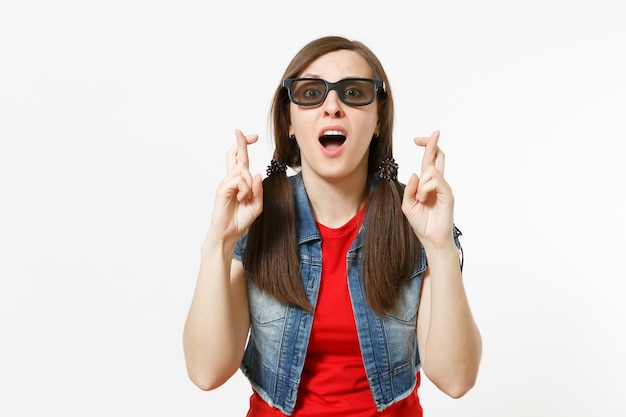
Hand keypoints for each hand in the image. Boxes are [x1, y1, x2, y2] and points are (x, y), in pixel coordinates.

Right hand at [208, 129, 262, 243]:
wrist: (228, 234)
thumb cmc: (239, 220)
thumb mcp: (256, 205)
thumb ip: (258, 190)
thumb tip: (257, 174)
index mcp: (238, 182)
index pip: (240, 159)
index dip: (244, 146)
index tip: (252, 136)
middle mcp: (230, 179)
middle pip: (235, 155)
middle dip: (241, 142)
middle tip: (244, 133)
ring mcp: (225, 183)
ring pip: (242, 170)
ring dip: (248, 183)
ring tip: (244, 198)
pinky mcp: (222, 189)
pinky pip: (238, 180)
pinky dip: (244, 189)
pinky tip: (241, 199)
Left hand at [402, 131, 454, 248]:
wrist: (431, 239)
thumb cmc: (421, 223)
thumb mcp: (408, 204)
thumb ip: (409, 188)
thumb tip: (415, 173)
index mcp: (428, 184)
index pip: (429, 160)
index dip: (426, 147)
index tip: (417, 139)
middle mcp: (438, 183)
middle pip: (437, 157)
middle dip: (432, 144)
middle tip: (434, 132)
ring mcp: (444, 188)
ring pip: (431, 171)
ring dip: (421, 184)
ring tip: (420, 199)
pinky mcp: (448, 195)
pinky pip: (434, 181)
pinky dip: (425, 189)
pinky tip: (424, 199)